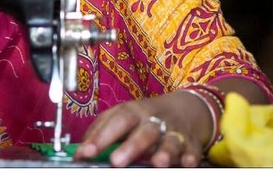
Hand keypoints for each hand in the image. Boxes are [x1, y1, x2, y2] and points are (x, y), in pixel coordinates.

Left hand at [73, 91, 206, 167]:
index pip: (116, 121)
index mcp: (133, 111)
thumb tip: (80, 152)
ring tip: (158, 163)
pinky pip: (192, 151)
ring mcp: (174, 132)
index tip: (86, 152)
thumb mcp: (120, 115)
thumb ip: (99, 131)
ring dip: (165, 152)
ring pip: (171, 141)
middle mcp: (154, 120)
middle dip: (131, 147)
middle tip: (117, 162)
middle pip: (144, 131)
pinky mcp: (192, 144)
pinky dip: (190, 157)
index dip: (101, 137)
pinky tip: (186, 163)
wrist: (185, 108)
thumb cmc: (144, 116)